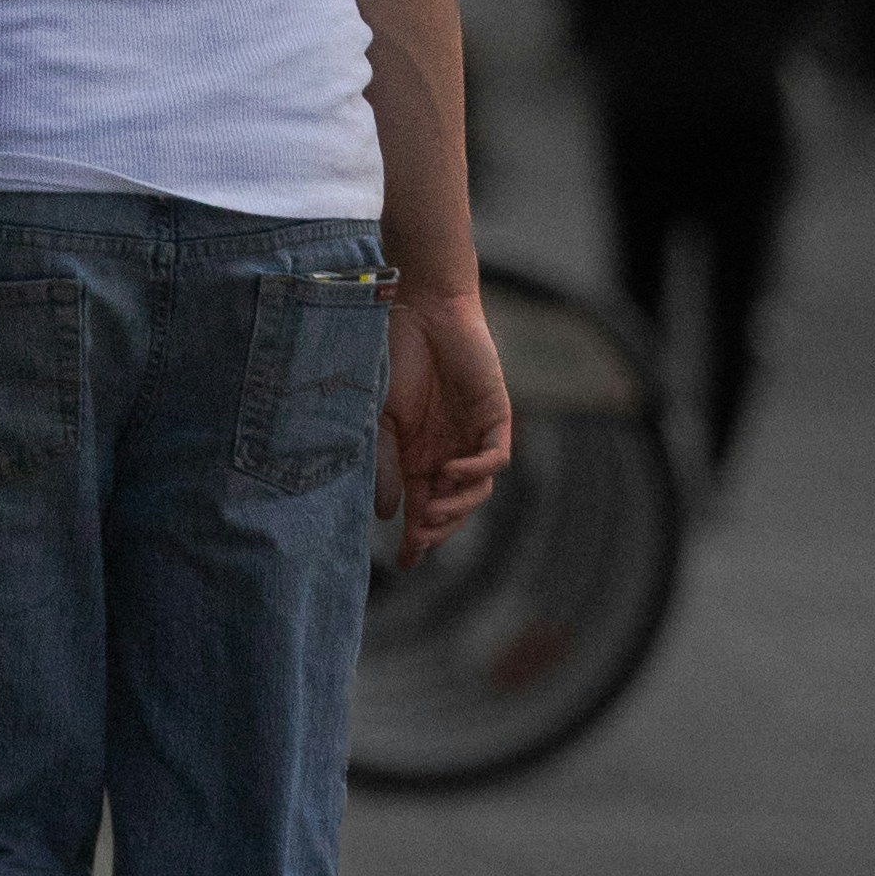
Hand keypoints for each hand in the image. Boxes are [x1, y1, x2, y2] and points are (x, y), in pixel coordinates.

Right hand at [379, 284, 511, 567]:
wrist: (419, 310)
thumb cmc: (393, 358)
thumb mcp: (379, 420)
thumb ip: (383, 465)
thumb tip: (386, 516)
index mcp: (417, 456)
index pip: (421, 508)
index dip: (416, 539)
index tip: (405, 566)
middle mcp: (447, 451)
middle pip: (451, 507)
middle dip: (438, 529)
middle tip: (420, 540)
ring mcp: (472, 435)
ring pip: (477, 491)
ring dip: (458, 507)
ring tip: (434, 512)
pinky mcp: (494, 415)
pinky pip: (495, 458)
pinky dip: (476, 472)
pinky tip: (452, 473)